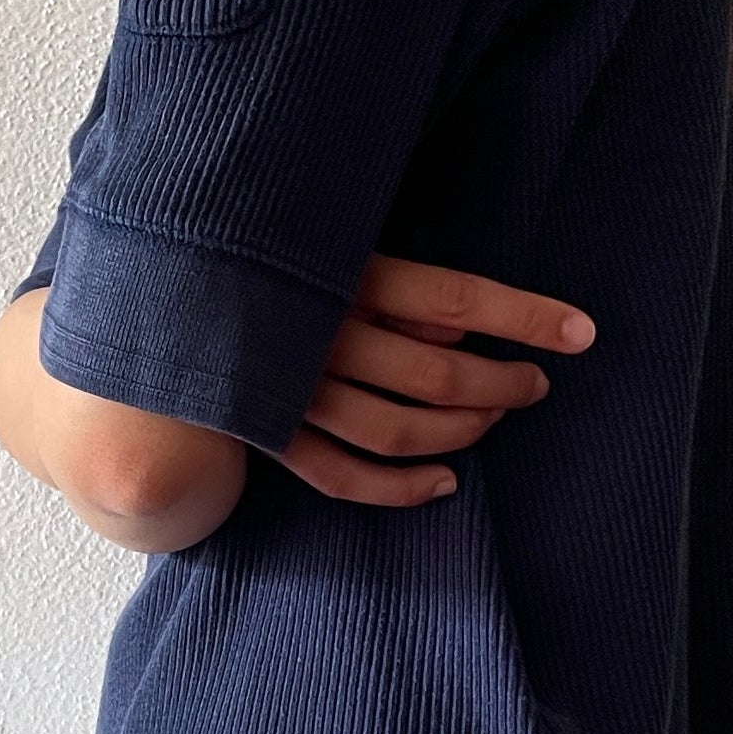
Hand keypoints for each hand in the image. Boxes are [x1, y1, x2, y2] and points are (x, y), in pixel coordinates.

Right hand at [272, 253, 596, 506]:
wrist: (149, 307)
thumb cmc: (257, 259)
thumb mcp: (324, 242)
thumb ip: (389, 275)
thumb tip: (457, 320)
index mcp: (342, 274)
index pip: (456, 298)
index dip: (525, 318)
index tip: (582, 332)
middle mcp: (322, 338)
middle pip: (436, 376)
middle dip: (501, 384)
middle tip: (535, 385)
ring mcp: (294, 393)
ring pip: (398, 431)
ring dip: (462, 433)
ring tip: (496, 418)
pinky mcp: (271, 436)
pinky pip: (345, 479)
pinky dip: (400, 490)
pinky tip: (444, 485)